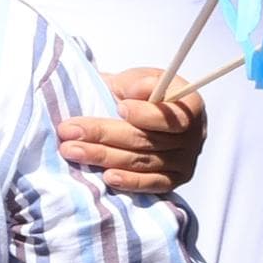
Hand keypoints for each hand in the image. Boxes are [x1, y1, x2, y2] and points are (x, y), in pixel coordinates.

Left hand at [62, 68, 206, 196]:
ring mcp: (185, 160)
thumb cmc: (134, 93)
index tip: (119, 108)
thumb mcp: (135, 78)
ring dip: (103, 157)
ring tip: (71, 150)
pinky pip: (152, 184)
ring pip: (142, 161)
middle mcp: (194, 135)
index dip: (145, 114)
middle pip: (147, 140)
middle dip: (104, 134)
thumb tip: (139, 90)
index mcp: (190, 105)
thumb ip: (137, 82)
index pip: (172, 115)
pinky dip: (130, 182)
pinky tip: (107, 178)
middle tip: (69, 131)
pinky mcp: (173, 179)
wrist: (130, 111)